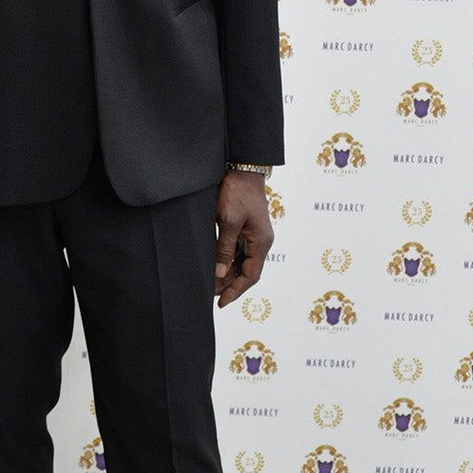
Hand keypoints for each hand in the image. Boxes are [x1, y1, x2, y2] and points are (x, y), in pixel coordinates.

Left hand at [214, 169, 272, 307]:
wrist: (243, 169)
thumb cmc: (237, 193)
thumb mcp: (228, 221)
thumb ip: (224, 248)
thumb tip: (219, 272)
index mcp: (261, 242)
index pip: (251, 275)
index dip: (236, 291)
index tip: (221, 302)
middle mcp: (261, 242)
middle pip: (247, 271)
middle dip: (230, 285)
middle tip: (211, 296)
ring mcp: (255, 235)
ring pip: (242, 262)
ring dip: (228, 274)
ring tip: (211, 285)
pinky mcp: (247, 229)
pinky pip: (239, 251)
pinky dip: (228, 261)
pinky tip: (216, 267)